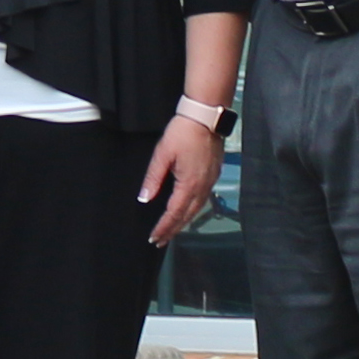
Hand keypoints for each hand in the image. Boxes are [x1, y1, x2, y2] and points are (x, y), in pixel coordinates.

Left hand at [138, 113, 225, 247]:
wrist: (206, 117)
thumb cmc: (182, 133)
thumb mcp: (162, 153)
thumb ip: (153, 177)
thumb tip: (144, 199)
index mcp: (188, 184)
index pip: (174, 213)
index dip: (164, 227)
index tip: (154, 238)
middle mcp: (202, 188)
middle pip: (187, 216)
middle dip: (173, 230)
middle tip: (161, 241)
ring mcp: (210, 182)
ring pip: (197, 209)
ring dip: (184, 222)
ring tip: (172, 230)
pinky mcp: (214, 175)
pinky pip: (203, 200)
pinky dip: (193, 210)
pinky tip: (187, 211)